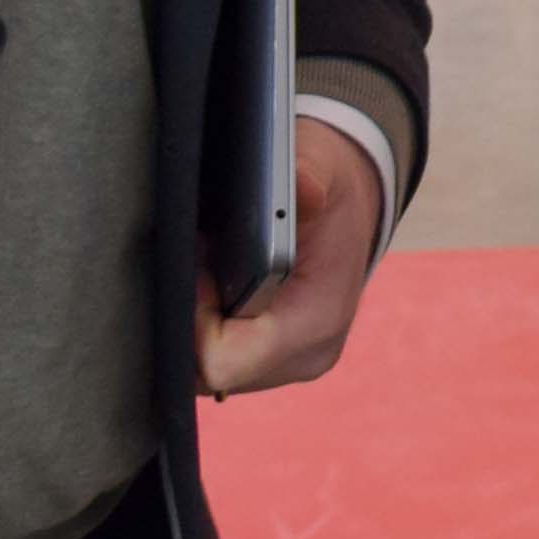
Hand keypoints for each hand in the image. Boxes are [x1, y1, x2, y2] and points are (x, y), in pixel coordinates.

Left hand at [200, 117, 389, 396]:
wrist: (352, 214)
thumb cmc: (333, 193)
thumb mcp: (324, 167)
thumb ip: (310, 174)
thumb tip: (303, 186)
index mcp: (316, 324)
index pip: (223, 359)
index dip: (193, 313)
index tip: (198, 264)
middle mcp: (302, 358)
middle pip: (205, 371)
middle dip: (187, 317)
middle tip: (197, 262)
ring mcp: (284, 367)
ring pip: (203, 371)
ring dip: (192, 322)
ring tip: (206, 271)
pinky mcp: (268, 363)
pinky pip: (214, 360)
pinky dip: (201, 326)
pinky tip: (210, 287)